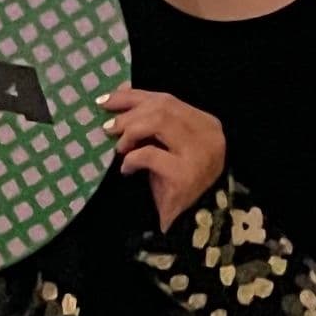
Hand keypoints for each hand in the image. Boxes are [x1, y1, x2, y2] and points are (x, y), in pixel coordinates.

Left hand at [105, 84, 227, 232]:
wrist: (190, 225)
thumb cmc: (176, 183)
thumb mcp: (167, 147)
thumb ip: (154, 121)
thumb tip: (121, 91)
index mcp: (207, 124)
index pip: (167, 99)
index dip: (133, 97)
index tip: (106, 100)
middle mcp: (209, 135)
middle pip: (162, 107)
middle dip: (129, 113)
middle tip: (108, 128)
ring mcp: (200, 154)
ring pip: (158, 122)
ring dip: (130, 133)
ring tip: (119, 147)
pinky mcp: (185, 174)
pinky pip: (149, 155)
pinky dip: (131, 159)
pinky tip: (127, 170)